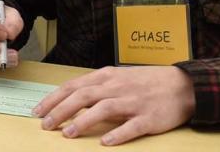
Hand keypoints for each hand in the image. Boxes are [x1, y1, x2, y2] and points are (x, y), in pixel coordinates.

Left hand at [32, 65, 194, 145]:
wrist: (182, 85)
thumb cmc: (146, 82)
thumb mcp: (118, 77)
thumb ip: (95, 87)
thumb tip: (68, 98)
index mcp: (107, 77)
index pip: (73, 86)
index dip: (53, 99)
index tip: (37, 111)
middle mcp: (117, 87)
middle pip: (83, 96)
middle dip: (61, 110)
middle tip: (46, 124)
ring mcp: (133, 102)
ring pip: (104, 109)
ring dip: (84, 121)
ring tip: (68, 134)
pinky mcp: (149, 118)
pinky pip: (131, 127)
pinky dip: (118, 134)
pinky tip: (106, 142)